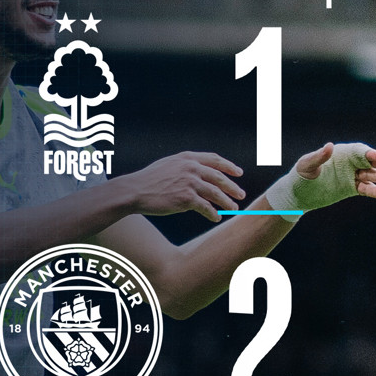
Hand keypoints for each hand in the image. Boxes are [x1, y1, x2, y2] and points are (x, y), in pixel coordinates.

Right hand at [116, 152, 245, 222]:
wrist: (135, 190)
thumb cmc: (150, 179)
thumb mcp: (169, 164)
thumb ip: (186, 166)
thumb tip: (201, 175)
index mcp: (188, 158)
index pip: (215, 159)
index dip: (229, 167)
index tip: (239, 173)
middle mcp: (191, 168)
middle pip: (219, 178)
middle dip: (232, 187)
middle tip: (241, 194)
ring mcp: (190, 183)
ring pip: (216, 194)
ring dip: (227, 202)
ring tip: (234, 208)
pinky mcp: (186, 198)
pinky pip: (206, 207)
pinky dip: (213, 214)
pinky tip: (216, 218)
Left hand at [294, 142, 375, 200]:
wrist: (299, 194)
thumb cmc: (301, 174)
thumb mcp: (307, 164)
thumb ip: (320, 156)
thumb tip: (330, 146)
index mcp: (342, 153)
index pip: (360, 152)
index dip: (371, 154)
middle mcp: (350, 163)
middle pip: (369, 162)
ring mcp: (352, 176)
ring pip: (370, 176)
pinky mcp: (352, 188)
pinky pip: (366, 189)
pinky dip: (375, 191)